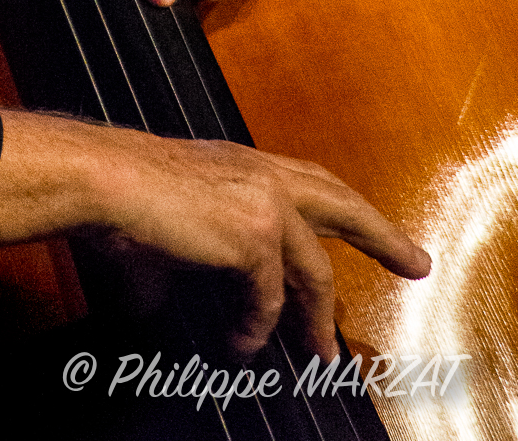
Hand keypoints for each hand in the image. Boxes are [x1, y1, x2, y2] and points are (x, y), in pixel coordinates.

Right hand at [0, 113, 429, 359]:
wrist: (102, 179)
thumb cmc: (119, 193)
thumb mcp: (167, 226)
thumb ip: (187, 259)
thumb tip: (166, 302)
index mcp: (241, 162)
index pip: (308, 182)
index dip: (341, 206)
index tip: (366, 223)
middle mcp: (262, 173)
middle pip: (340, 204)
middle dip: (380, 235)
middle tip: (415, 261)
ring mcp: (265, 201)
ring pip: (313, 269)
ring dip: (316, 319)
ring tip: (321, 355)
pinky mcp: (256, 236)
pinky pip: (269, 299)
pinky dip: (255, 328)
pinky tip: (241, 342)